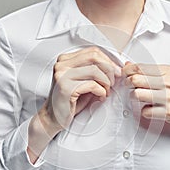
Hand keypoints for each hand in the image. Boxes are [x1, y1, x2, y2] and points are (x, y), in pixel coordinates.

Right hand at [27, 47, 120, 162]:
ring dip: (106, 82)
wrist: (53, 117)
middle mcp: (62, 65)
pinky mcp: (66, 88)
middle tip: (114, 80)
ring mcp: (62, 75)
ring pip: (95, 70)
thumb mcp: (82, 81)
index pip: (92, 51)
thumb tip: (115, 66)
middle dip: (109, 69)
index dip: (108, 60)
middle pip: (94, 57)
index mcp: (65, 60)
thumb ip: (94, 71)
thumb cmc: (68, 100)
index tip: (117, 69)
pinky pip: (92, 85)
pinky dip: (101, 91)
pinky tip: (100, 96)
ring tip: (106, 90)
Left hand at [123, 62, 169, 149]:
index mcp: (168, 71)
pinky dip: (144, 111)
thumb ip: (148, 71)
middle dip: (128, 84)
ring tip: (139, 98)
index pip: (139, 67)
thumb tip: (128, 64)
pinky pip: (145, 111)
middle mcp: (169, 83)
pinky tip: (150, 108)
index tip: (125, 74)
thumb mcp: (168, 77)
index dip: (127, 71)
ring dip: (134, 98)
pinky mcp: (168, 112)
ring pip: (137, 95)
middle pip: (135, 80)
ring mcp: (169, 97)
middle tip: (130, 87)